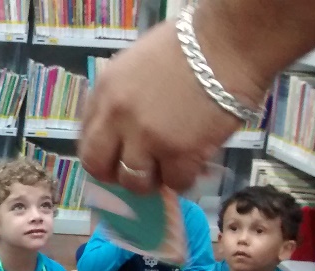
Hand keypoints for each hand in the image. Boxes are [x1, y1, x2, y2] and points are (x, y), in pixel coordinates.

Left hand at [79, 19, 262, 193]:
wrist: (228, 43)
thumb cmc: (188, 47)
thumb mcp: (134, 65)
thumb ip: (118, 98)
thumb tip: (118, 133)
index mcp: (105, 92)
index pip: (86, 141)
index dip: (102, 155)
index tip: (116, 158)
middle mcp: (118, 117)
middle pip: (98, 166)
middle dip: (115, 176)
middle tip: (136, 172)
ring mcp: (147, 136)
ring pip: (135, 182)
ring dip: (151, 180)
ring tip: (167, 168)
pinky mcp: (180, 151)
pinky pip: (174, 183)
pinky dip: (183, 179)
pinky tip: (193, 164)